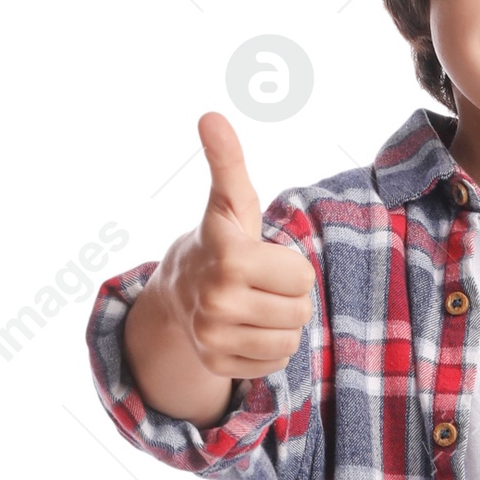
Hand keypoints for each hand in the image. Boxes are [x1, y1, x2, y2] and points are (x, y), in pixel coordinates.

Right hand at [157, 112, 314, 382]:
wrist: (176, 291)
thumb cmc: (219, 240)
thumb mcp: (229, 202)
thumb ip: (228, 161)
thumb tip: (210, 116)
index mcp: (230, 258)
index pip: (303, 278)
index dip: (291, 267)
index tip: (265, 259)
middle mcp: (217, 301)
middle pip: (300, 312)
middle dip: (288, 297)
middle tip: (260, 284)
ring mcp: (213, 336)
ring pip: (290, 341)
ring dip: (281, 324)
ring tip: (255, 306)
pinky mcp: (216, 364)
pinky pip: (274, 363)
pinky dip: (267, 349)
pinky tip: (246, 329)